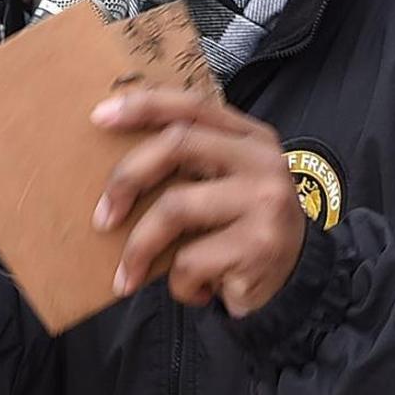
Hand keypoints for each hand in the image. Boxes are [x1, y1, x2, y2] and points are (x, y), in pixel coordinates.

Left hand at [90, 88, 305, 317]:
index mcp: (251, 137)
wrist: (295, 283)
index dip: (145, 105)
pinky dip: (179, 284)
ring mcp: (265, 201)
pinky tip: (196, 289)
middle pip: (178, 144)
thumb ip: (191, 163)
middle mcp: (262, 161)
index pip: (193, 105)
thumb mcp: (225, 185)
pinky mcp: (259, 246)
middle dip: (127, 178)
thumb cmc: (241, 230)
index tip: (99, 116)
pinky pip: (189, 260)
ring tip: (129, 275)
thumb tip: (113, 155)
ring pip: (175, 207)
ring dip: (139, 247)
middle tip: (102, 218)